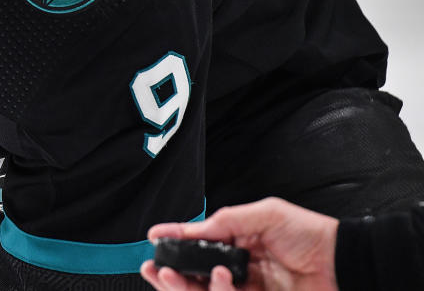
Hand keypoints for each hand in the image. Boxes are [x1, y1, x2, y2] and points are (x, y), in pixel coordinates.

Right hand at [140, 197, 338, 290]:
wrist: (344, 263)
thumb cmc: (312, 235)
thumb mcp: (266, 214)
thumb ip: (227, 221)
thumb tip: (192, 230)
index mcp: (236, 242)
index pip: (197, 244)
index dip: (173, 242)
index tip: (153, 239)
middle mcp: (237, 267)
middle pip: (193, 276)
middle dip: (169, 275)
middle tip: (155, 269)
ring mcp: (246, 289)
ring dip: (185, 287)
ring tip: (176, 274)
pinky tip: (221, 278)